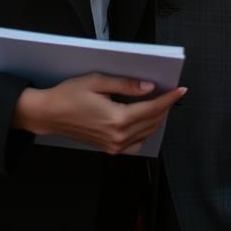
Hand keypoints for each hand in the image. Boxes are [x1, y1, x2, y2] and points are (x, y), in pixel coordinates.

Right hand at [12, 73, 186, 153]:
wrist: (49, 115)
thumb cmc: (69, 95)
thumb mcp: (98, 81)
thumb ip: (126, 85)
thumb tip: (149, 87)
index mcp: (117, 119)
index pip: (152, 109)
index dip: (169, 99)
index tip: (181, 90)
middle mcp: (118, 137)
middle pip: (152, 122)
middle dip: (165, 107)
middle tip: (172, 93)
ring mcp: (114, 146)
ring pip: (146, 133)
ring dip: (156, 119)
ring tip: (161, 103)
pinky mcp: (109, 149)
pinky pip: (135, 142)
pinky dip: (144, 130)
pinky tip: (144, 119)